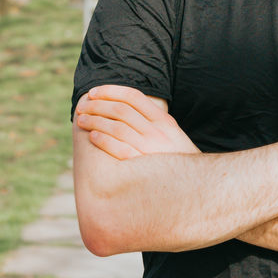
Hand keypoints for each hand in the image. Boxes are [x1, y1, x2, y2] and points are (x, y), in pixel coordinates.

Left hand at [75, 84, 198, 159]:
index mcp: (164, 121)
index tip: (94, 92)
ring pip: (116, 127)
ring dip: (95, 121)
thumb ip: (153, 122)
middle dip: (97, 105)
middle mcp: (157, 132)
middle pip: (121, 110)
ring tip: (81, 120)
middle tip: (83, 106)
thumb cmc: (177, 160)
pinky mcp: (142, 167)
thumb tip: (125, 109)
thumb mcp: (172, 135)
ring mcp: (150, 149)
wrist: (196, 187)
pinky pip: (119, 149)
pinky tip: (93, 136)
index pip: (133, 96)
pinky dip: (104, 140)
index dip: (111, 91)